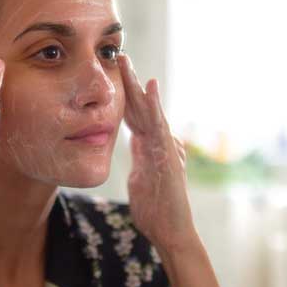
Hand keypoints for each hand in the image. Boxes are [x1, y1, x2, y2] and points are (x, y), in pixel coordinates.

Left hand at [117, 54, 194, 251]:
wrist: (171, 231)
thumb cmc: (156, 209)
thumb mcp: (141, 178)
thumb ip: (139, 159)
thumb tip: (136, 145)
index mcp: (148, 146)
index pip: (134, 114)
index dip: (125, 94)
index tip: (114, 73)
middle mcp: (159, 142)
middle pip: (141, 106)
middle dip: (130, 81)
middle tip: (119, 55)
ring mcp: (165, 147)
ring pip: (150, 110)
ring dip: (139, 86)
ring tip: (129, 62)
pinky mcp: (168, 155)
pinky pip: (160, 126)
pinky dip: (155, 106)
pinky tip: (149, 88)